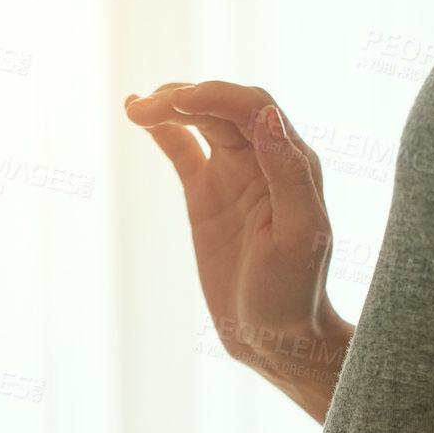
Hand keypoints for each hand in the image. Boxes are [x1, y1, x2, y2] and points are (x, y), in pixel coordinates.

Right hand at [125, 81, 351, 413]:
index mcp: (292, 163)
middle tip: (144, 108)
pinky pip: (183, 150)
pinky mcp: (207, 195)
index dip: (216, 96)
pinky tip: (136, 114)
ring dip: (169, 106)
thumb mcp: (299, 237)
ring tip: (134, 108)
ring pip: (200, 121)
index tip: (178, 101)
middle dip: (184, 98)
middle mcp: (264, 160)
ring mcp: (233, 175)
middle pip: (222, 107)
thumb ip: (287, 174)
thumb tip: (266, 116)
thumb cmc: (294, 292)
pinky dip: (161, 130)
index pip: (253, 108)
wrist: (276, 336)